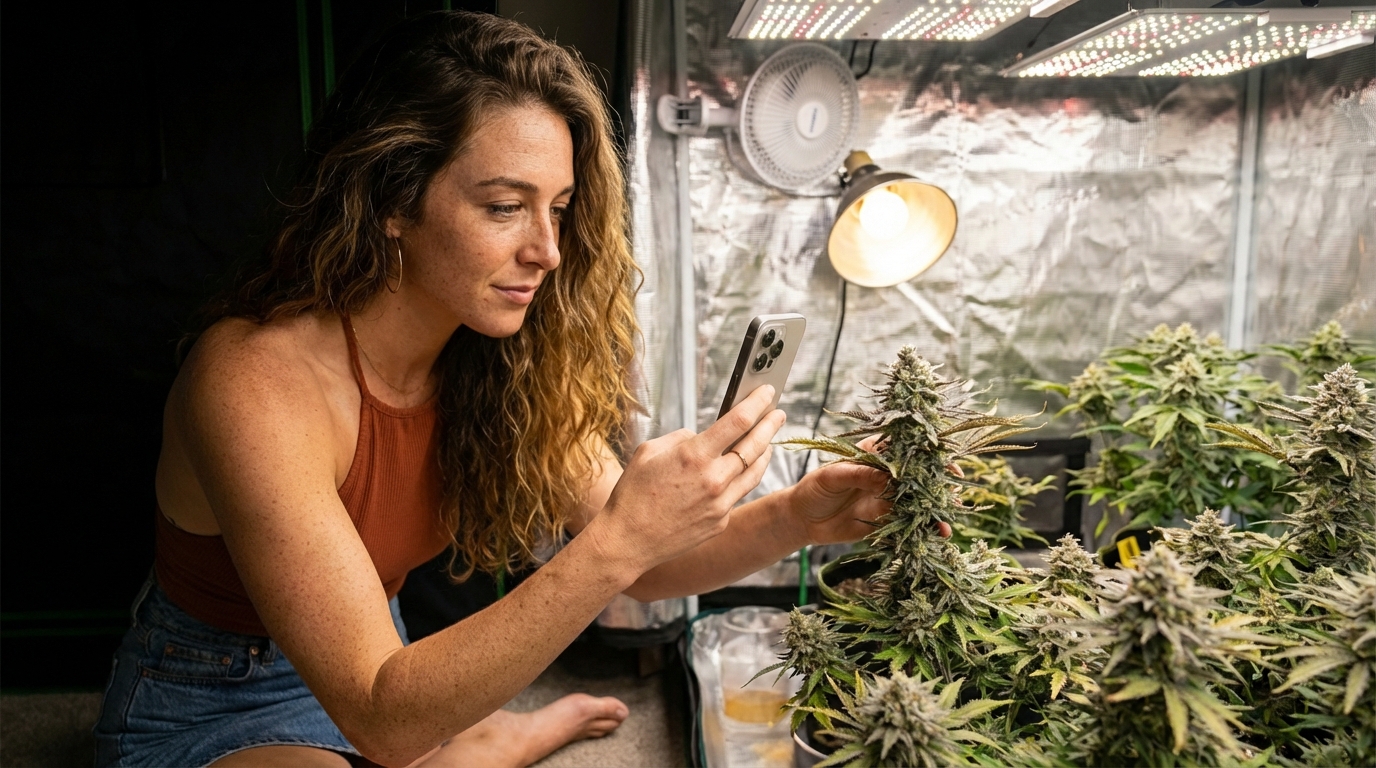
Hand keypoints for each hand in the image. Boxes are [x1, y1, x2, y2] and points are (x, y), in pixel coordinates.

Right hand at [587, 385, 785, 576]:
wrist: (628, 541)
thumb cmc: (632, 495)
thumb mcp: (648, 452)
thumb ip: (680, 438)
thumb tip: (699, 437)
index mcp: (693, 456)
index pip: (738, 421)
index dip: (757, 403)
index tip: (767, 392)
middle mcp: (713, 479)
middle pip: (755, 446)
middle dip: (770, 425)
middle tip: (779, 414)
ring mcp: (720, 503)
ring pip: (754, 472)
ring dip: (764, 453)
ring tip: (768, 441)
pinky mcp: (720, 521)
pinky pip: (738, 495)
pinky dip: (742, 479)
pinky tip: (741, 471)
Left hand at [786, 438, 955, 545]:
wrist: (801, 518)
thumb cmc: (814, 489)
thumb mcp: (833, 477)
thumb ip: (860, 475)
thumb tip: (888, 476)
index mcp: (874, 454)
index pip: (906, 450)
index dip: (929, 455)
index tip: (946, 464)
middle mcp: (885, 474)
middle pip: (919, 476)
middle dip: (939, 486)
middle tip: (955, 496)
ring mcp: (887, 497)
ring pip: (917, 501)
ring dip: (934, 511)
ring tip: (945, 523)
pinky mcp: (885, 518)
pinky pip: (908, 522)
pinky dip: (923, 528)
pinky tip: (936, 534)